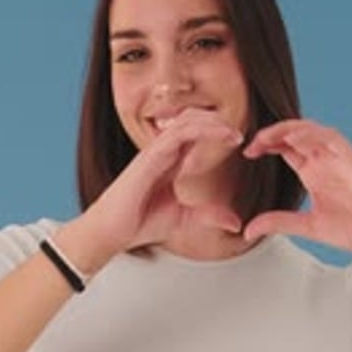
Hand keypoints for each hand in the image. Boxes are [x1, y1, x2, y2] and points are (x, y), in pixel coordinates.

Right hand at [84, 107, 243, 254]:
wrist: (112, 232)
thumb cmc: (139, 222)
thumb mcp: (185, 218)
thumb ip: (209, 216)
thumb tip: (236, 223)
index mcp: (171, 161)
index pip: (195, 133)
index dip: (217, 131)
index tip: (238, 140)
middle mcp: (163, 151)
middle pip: (192, 119)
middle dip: (217, 120)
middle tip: (239, 133)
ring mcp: (155, 151)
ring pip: (187, 121)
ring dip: (213, 122)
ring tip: (233, 133)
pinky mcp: (149, 157)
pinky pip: (177, 134)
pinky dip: (201, 130)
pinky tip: (218, 135)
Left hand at [242, 118, 351, 274]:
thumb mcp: (305, 226)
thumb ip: (277, 222)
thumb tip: (247, 231)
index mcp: (313, 172)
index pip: (286, 148)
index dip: (266, 144)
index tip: (247, 153)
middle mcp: (325, 161)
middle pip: (295, 134)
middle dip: (272, 134)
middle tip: (252, 143)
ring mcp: (340, 158)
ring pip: (311, 130)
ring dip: (288, 129)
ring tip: (267, 136)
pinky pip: (332, 138)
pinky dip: (312, 134)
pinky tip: (293, 138)